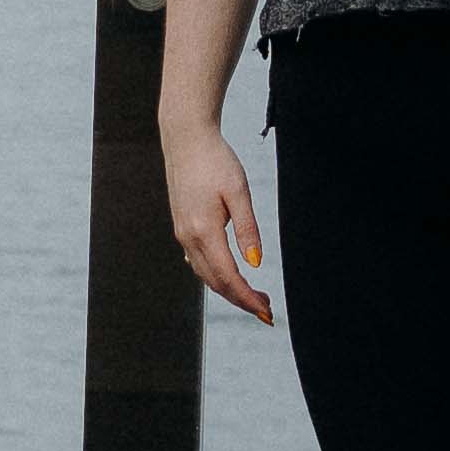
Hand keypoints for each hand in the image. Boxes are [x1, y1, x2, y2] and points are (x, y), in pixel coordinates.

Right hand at [164, 120, 272, 323]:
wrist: (186, 139)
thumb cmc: (216, 161)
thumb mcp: (238, 191)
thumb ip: (247, 228)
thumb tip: (254, 263)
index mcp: (204, 231)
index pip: (227, 277)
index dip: (247, 298)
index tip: (266, 311)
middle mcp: (189, 237)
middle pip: (215, 282)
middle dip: (241, 300)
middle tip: (267, 311)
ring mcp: (182, 234)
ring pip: (205, 275)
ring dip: (229, 290)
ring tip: (255, 297)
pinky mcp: (182, 227)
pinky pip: (199, 262)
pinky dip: (216, 276)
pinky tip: (230, 276)